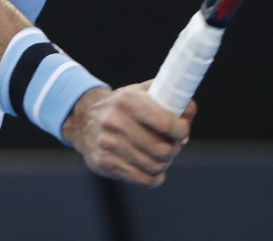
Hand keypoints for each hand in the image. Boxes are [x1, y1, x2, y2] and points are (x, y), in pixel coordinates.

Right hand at [62, 83, 195, 186]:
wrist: (83, 118)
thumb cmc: (121, 105)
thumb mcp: (140, 93)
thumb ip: (168, 98)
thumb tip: (189, 110)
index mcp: (127, 100)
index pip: (164, 122)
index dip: (181, 130)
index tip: (182, 131)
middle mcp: (115, 122)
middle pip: (162, 149)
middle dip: (173, 148)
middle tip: (173, 145)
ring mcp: (108, 144)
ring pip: (154, 166)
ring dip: (164, 163)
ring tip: (161, 155)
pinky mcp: (104, 163)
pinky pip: (142, 179)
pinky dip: (154, 177)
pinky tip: (154, 170)